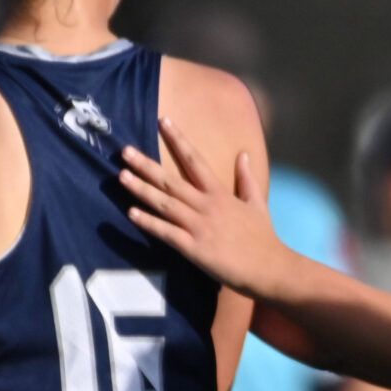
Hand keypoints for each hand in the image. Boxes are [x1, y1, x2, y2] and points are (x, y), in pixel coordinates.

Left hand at [119, 123, 284, 297]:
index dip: (178, 140)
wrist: (270, 268)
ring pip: (165, 204)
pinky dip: (148, 223)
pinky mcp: (194, 248)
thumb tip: (243, 154)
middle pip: (171, 181)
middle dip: (146, 165)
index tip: (163, 122)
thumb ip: (246, 178)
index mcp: (220, 193)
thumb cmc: (263, 238)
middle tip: (125, 151)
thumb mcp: (257, 203)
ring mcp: (199, 226)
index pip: (195, 160)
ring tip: (121, 177)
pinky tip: (131, 213)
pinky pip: (166, 233)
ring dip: (141, 190)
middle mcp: (207, 206)